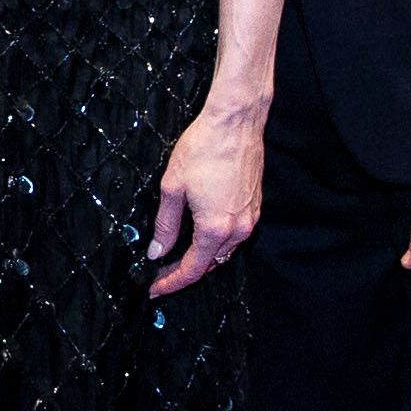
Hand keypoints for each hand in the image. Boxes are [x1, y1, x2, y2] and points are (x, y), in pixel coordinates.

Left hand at [148, 103, 264, 295]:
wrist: (235, 122)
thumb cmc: (204, 148)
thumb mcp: (173, 188)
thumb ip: (165, 225)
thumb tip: (157, 251)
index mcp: (215, 228)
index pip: (192, 269)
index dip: (171, 283)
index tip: (155, 289)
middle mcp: (238, 228)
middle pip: (210, 264)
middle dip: (185, 272)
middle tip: (161, 273)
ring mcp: (250, 217)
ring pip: (224, 251)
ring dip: (202, 257)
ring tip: (178, 256)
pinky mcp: (255, 206)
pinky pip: (234, 235)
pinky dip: (216, 241)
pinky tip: (200, 234)